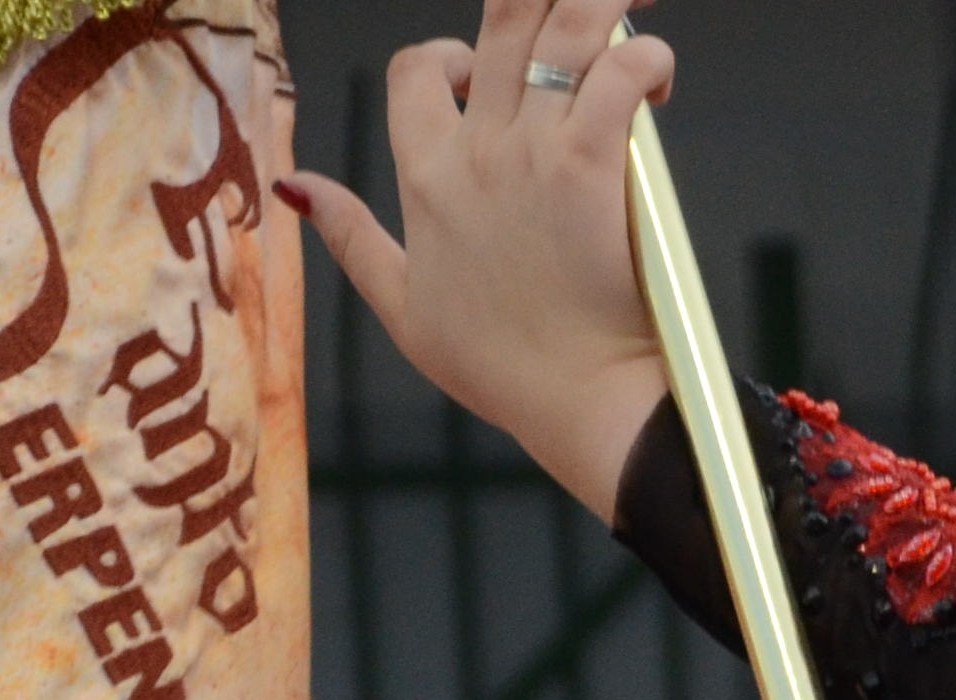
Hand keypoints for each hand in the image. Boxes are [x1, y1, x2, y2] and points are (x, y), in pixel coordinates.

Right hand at [281, 0, 679, 520]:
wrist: (579, 403)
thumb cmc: (504, 369)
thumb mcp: (400, 307)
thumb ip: (349, 238)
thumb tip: (297, 187)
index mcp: (424, 176)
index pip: (417, 68)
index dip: (449, 52)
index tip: (487, 76)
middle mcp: (475, 151)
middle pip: (501, 22)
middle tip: (594, 9)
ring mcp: (533, 155)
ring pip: (562, 31)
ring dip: (602, 4)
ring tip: (637, 6)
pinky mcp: (592, 169)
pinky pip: (616, 76)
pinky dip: (643, 57)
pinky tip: (658, 74)